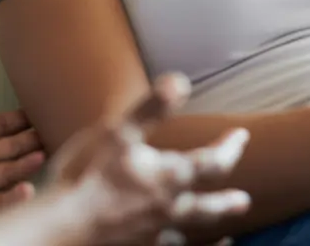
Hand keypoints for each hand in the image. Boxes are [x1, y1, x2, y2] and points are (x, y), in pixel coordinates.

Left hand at [0, 54, 45, 227]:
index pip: (4, 124)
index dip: (22, 119)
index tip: (43, 108)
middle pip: (12, 147)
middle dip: (32, 140)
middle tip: (54, 130)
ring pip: (9, 173)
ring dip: (27, 165)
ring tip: (42, 154)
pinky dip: (13, 198)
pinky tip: (27, 188)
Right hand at [49, 74, 250, 245]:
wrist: (65, 226)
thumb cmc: (88, 175)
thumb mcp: (118, 131)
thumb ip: (151, 107)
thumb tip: (181, 81)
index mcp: (168, 176)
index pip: (212, 161)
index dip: (230, 147)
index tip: (241, 136)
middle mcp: (169, 207)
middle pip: (208, 206)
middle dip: (227, 201)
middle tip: (244, 200)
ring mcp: (154, 231)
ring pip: (190, 230)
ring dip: (209, 227)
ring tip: (226, 235)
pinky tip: (178, 244)